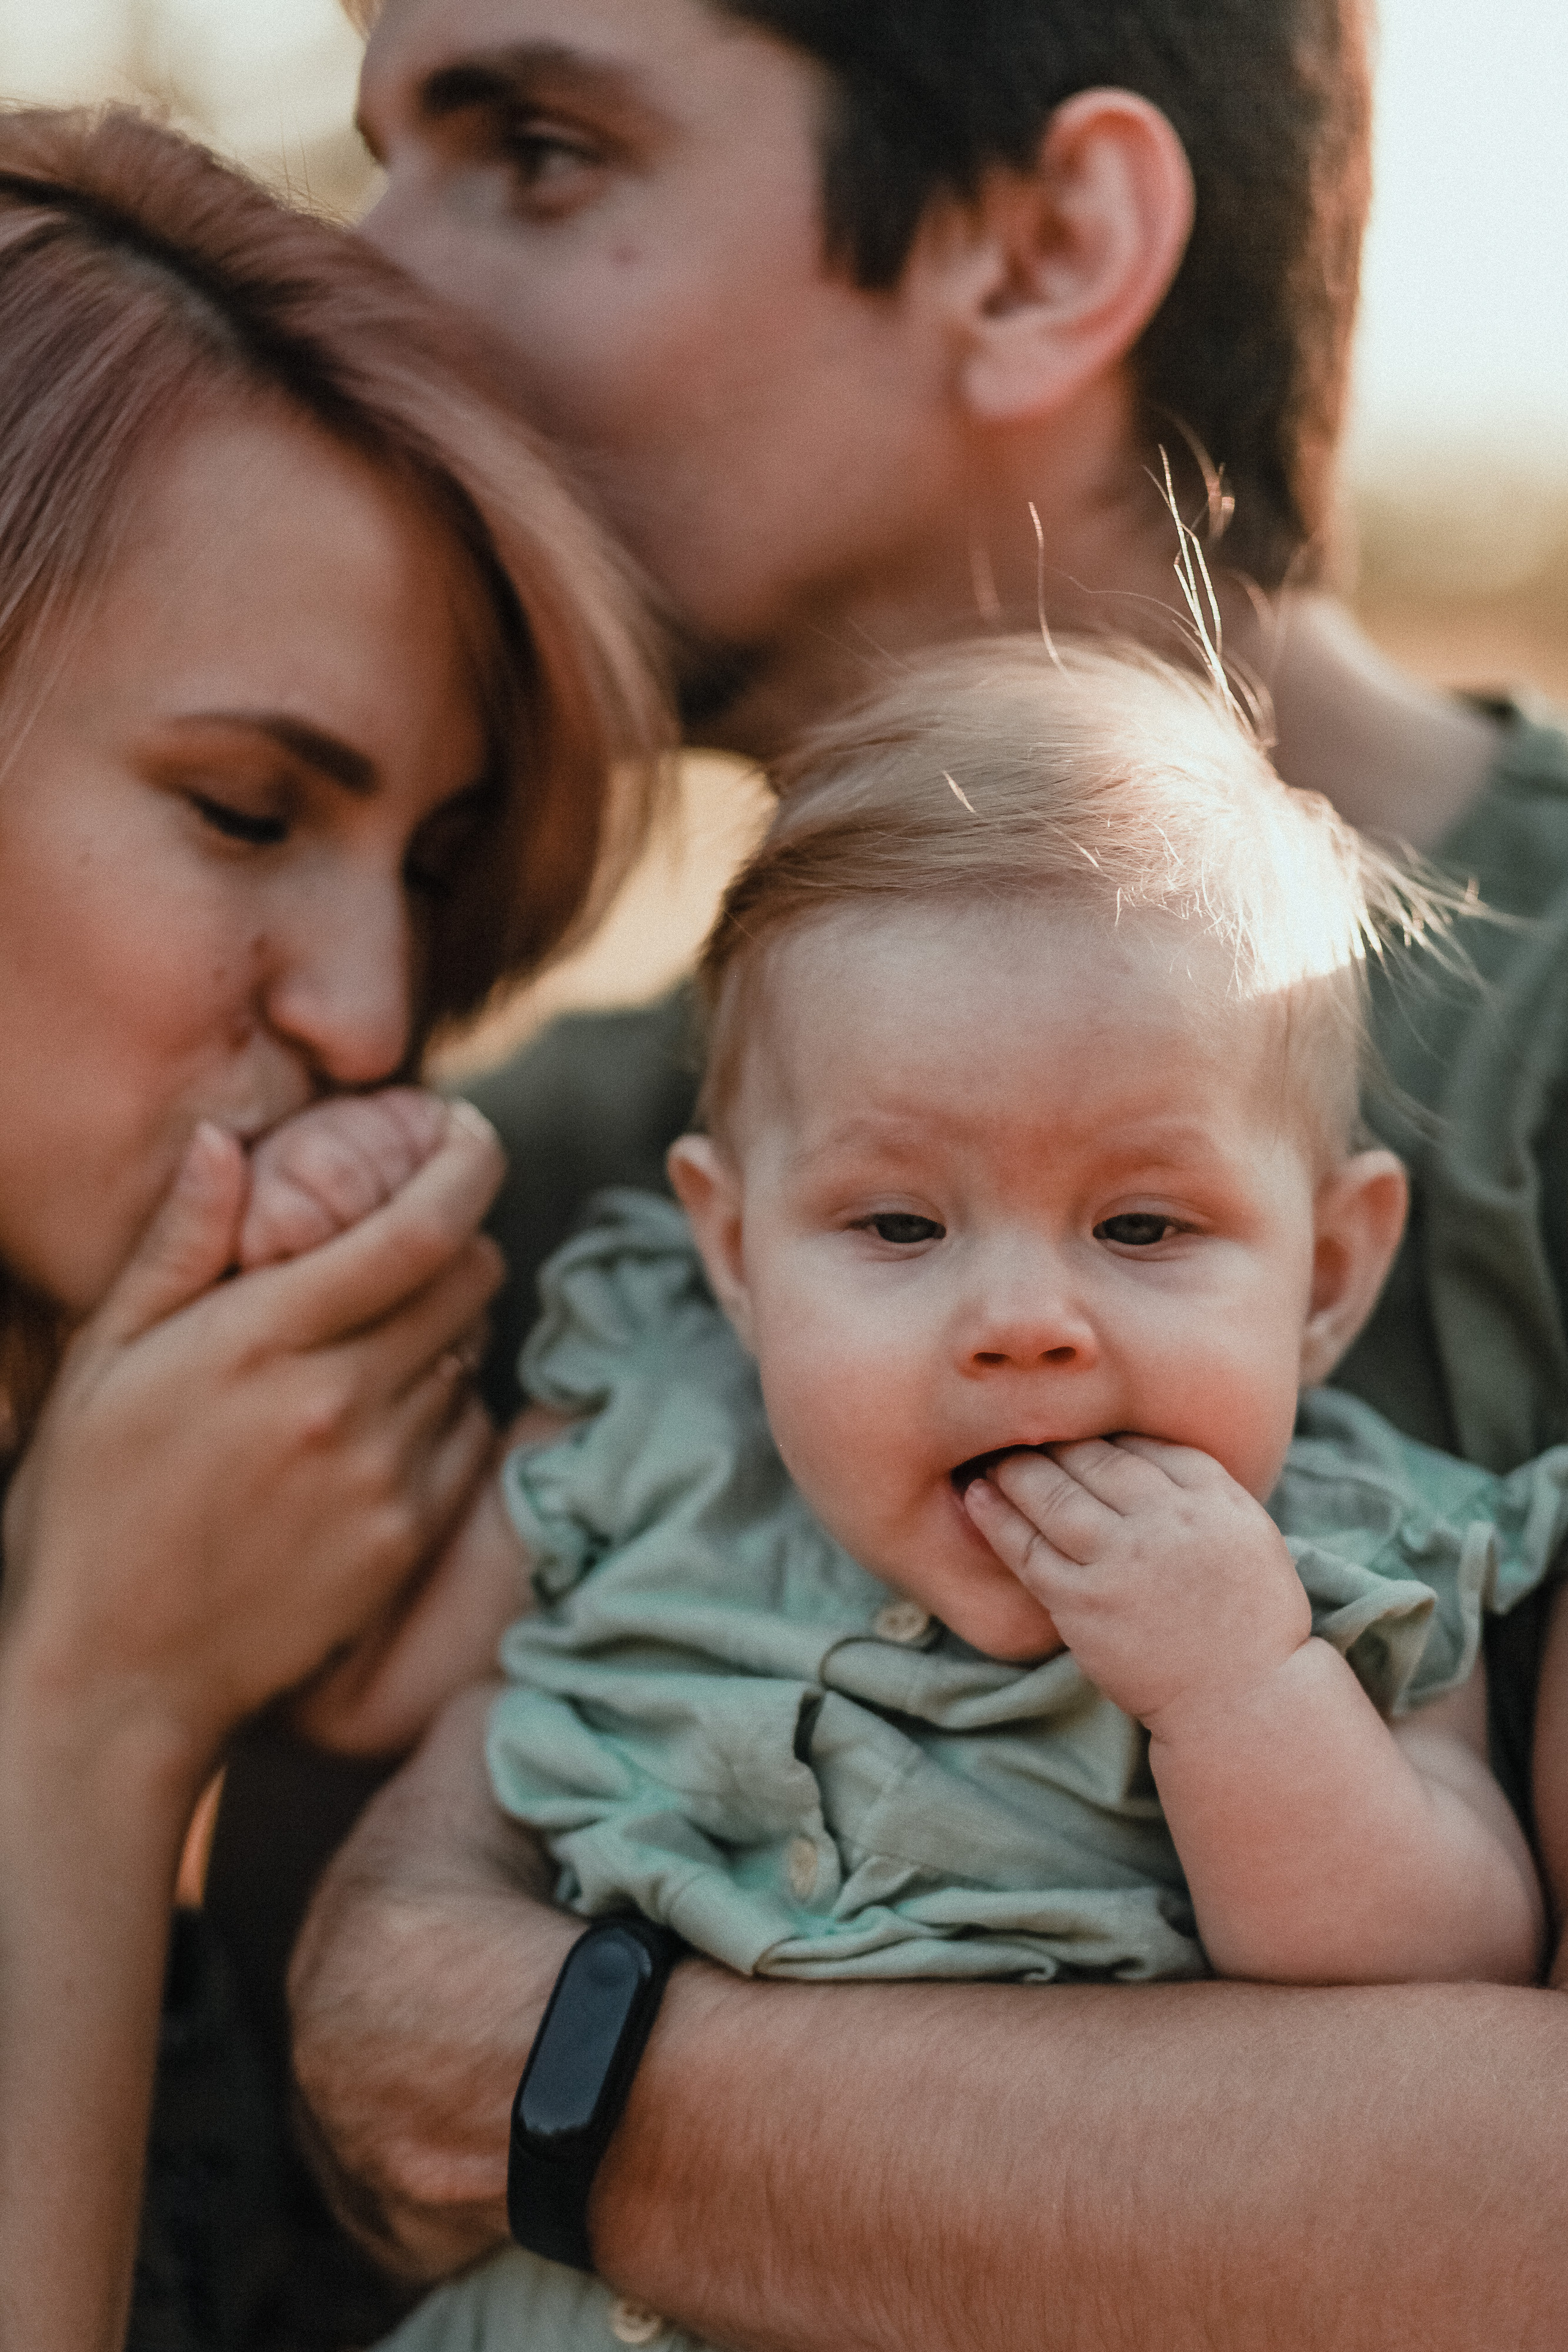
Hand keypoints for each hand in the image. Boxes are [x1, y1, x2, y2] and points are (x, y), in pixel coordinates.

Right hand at [1, 1106, 505, 1787]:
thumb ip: (177, 1246)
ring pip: (471, 1354)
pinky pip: (468, 1437)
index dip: (466, 1162)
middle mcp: (339, 1401)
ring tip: (366, 1348)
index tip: (471, 1132)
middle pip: (470, 1278)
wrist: (113, 1681)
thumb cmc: (88, 1512)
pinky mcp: (406, 1538)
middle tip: (407, 1244)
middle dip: (456, 1239)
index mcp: (261, 1340)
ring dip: (443, 1329)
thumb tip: (227, 1140)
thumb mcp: (104, 1362)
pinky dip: (444, 1410)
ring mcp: (382, 1475)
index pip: (416, 1226)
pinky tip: (375, 1426)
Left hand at [963, 1436, 1309, 1734]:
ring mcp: (1121, 1560)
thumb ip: (1199, 1491)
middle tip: (1019, 1432)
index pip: (1141, 1443)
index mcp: (1214, 1498)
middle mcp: (1166, 1519)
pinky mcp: (1083, 1603)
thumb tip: (1137, 1450)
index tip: (1073, 1432)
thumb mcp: (1249, 1535)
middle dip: (1052, 1443)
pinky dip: (997, 1519)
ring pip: (1052, 1496)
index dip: (1100, 1434)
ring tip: (992, 1459)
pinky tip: (977, 1496)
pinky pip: (1028, 1550)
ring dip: (1016, 1471)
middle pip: (1092, 1460)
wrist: (1244, 1702)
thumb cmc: (1250, 1621)